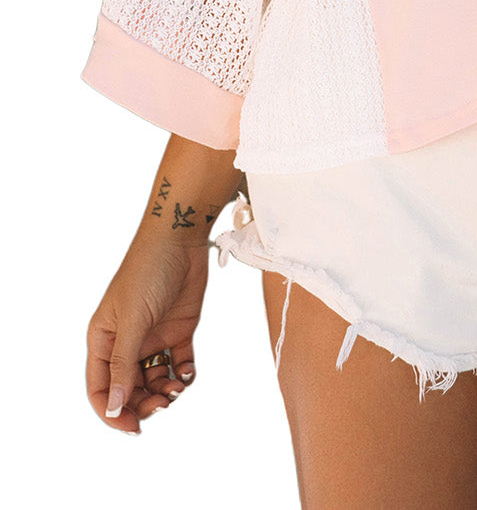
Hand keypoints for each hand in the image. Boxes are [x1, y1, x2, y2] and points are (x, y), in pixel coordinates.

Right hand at [85, 232, 209, 434]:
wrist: (180, 238)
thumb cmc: (148, 271)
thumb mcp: (132, 319)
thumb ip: (123, 363)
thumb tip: (113, 407)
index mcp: (104, 340)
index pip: (101, 388)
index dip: (112, 412)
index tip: (132, 426)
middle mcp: (126, 342)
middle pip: (129, 389)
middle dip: (143, 404)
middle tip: (162, 405)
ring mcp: (153, 337)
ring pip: (155, 380)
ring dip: (165, 391)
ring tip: (177, 388)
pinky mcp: (179, 331)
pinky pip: (178, 364)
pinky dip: (184, 375)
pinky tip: (187, 373)